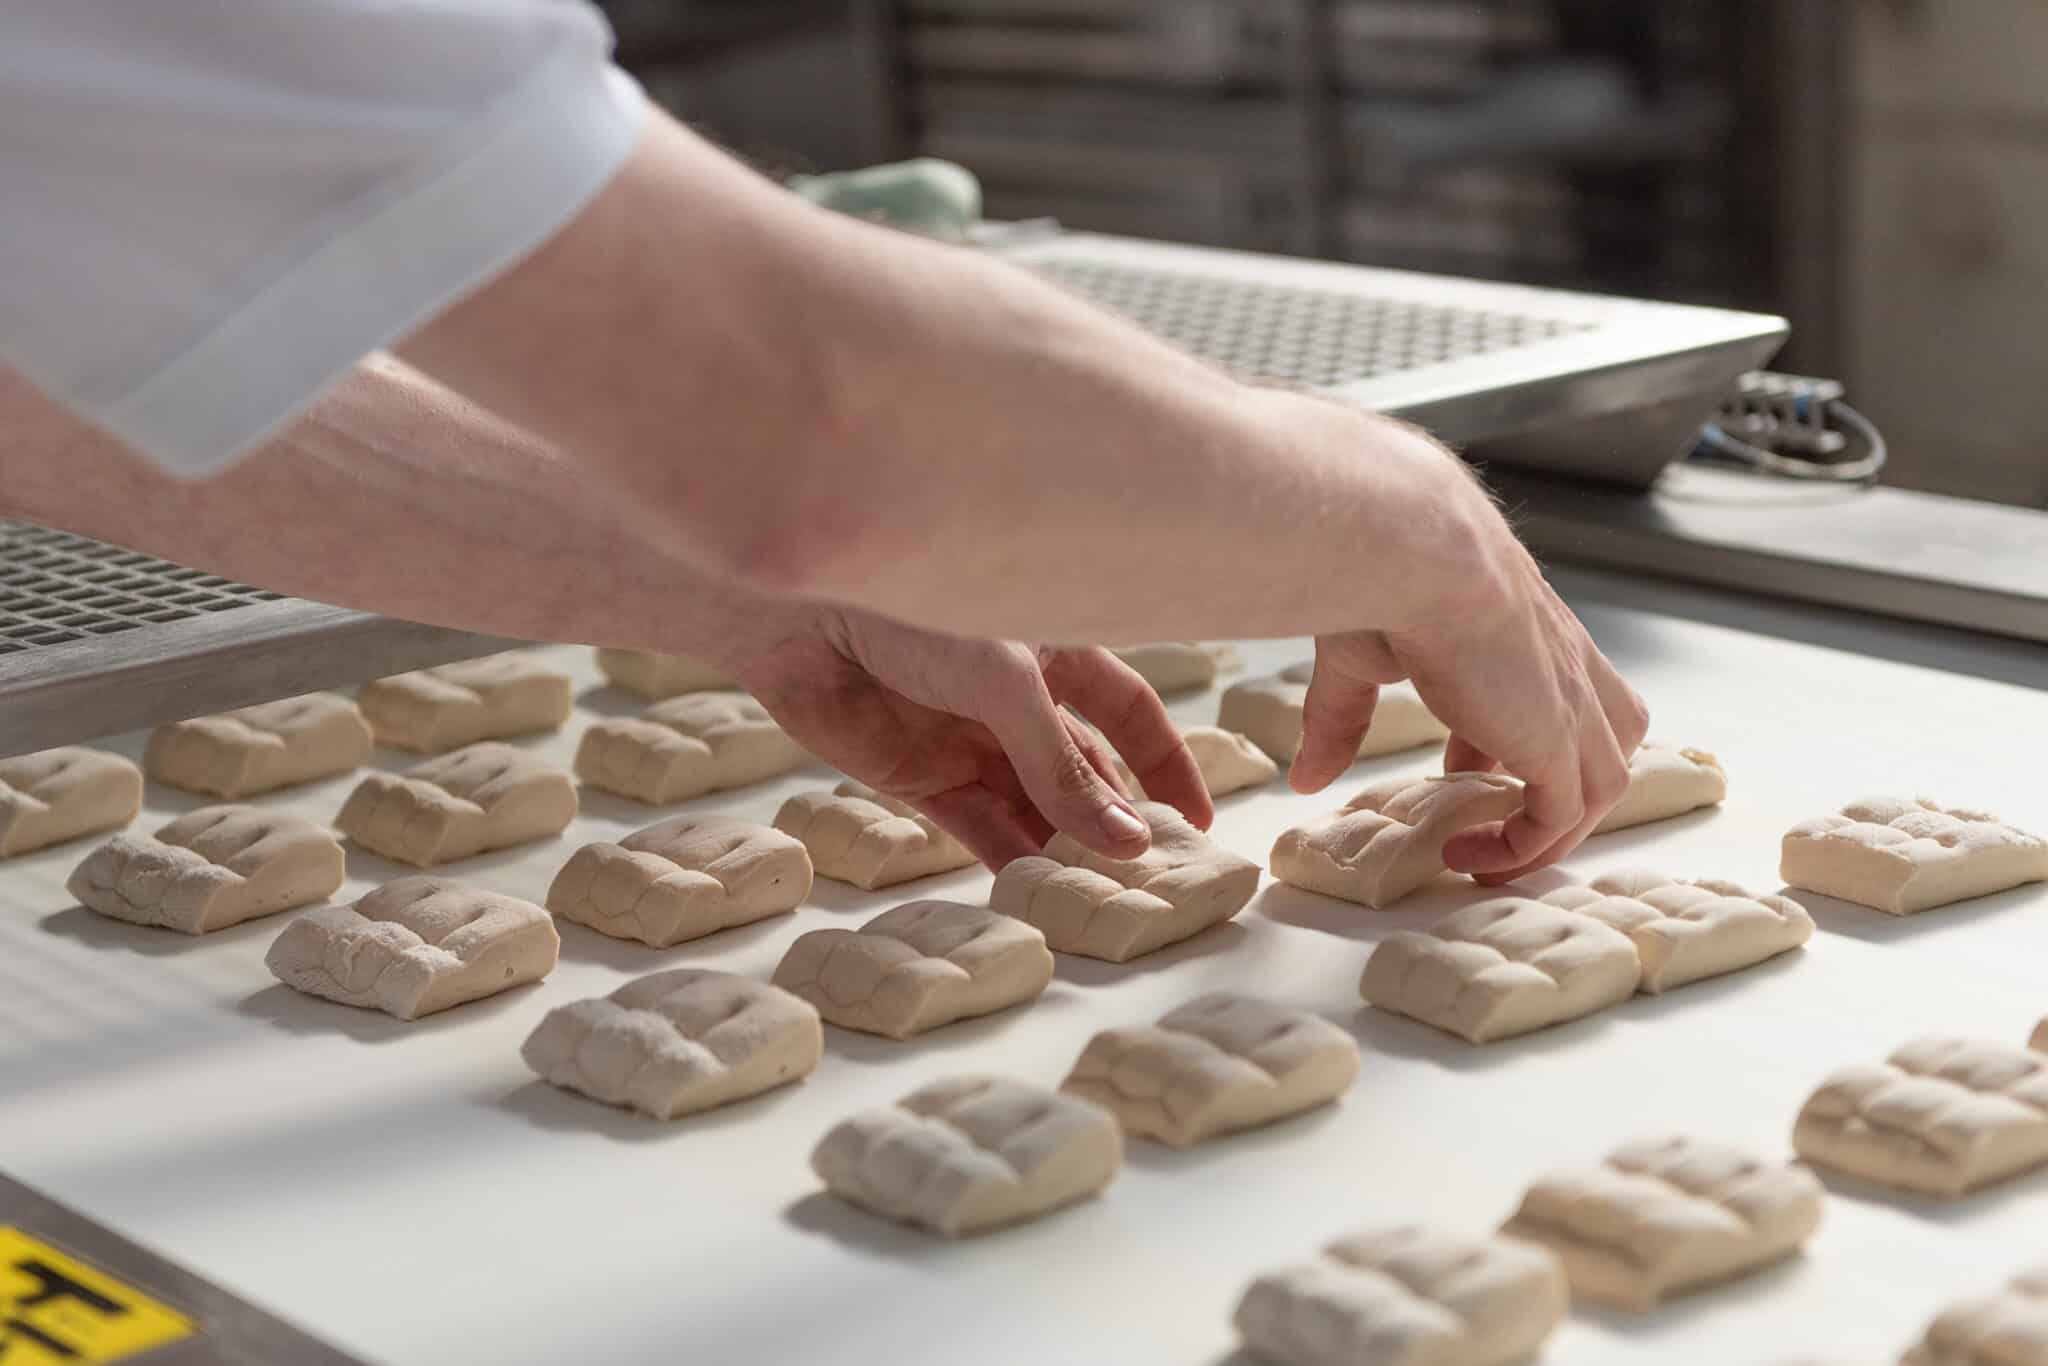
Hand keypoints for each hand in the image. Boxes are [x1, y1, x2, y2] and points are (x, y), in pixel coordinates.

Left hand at [732, 604, 1211, 870]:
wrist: (798, 612)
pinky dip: (1008, 858)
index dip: (1166, 763)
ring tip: (1100, 895)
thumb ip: (1063, 768)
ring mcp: (967, 739)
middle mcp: (1015, 698)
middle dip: (1115, 821)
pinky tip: (1038, 888)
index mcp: (1052, 648)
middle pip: (1084, 771)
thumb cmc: (912, 609)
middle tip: (1151, 877)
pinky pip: (978, 827)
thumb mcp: (1008, 683)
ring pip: (1033, 807)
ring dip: (1064, 849)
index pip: (1130, 712)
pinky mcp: (917, 777)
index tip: (1196, 820)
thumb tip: (1124, 840)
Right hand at [1288, 445, 1648, 882]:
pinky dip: (1525, 847)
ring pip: (1602, 784)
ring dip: (1551, 829)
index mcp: (1525, 628)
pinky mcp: (1558, 740)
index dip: (1511, 736)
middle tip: (1497, 818)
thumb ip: (1339, 718)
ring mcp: (1571, 703)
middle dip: (1564, 782)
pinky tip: (1469, 855)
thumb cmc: (1387, 576)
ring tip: (1487, 859)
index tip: (1461, 767)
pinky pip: (1562, 817)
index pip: (1552, 691)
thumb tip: (1303, 776)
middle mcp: (1563, 663)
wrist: (1416, 551)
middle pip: (1609, 735)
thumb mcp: (1358, 656)